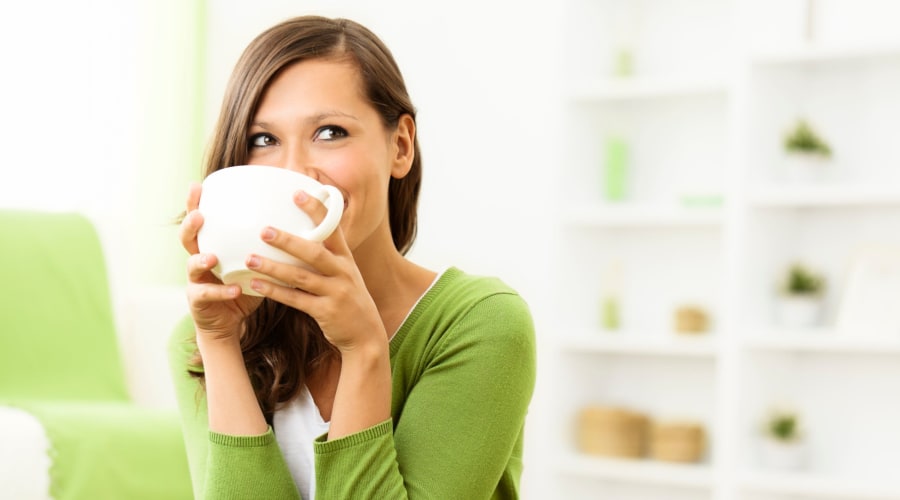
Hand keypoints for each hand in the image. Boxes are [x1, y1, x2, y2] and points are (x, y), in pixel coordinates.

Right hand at [180, 182, 262, 342]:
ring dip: (201, 260)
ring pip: (192, 266)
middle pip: (187, 238)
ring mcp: (196, 281)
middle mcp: (199, 260)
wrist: (229, 323)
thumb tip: (298, 223)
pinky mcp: (199, 302)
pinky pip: (208, 295)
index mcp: (211, 246)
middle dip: (190, 225)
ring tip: (212, 257)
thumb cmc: (243, 287)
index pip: (201, 221)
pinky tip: (235, 290)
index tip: (198, 185)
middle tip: (199, 215)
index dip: (195, 203)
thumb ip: (266, 245)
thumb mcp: (253, 263)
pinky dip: (222, 292)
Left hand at [245, 190, 386, 351]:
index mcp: (345, 258)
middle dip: (288, 241)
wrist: (366, 334)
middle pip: (314, 252)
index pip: (332, 228)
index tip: (297, 193)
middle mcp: (343, 272)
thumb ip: (325, 256)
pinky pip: (296, 300)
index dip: (316, 210)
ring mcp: (336, 292)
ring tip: (250, 259)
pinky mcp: (326, 312)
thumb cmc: (347, 298)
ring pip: (301, 277)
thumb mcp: (344, 273)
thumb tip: (296, 235)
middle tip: (264, 230)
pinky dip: (275, 291)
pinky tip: (256, 284)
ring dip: (274, 268)